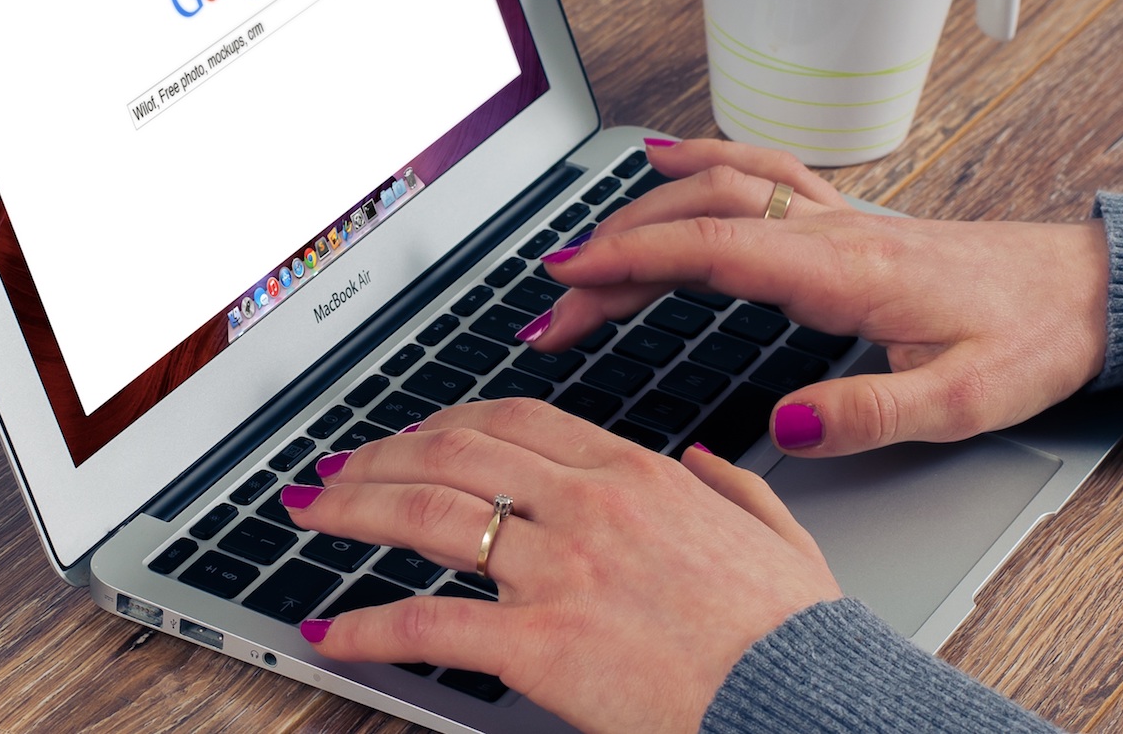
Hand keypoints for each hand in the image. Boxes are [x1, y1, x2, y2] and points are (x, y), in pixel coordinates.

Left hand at [285, 401, 839, 733]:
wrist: (809, 701)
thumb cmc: (795, 637)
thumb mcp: (780, 535)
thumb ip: (733, 488)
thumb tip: (697, 462)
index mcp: (638, 475)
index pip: (516, 421)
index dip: (447, 422)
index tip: (413, 435)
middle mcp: (589, 506)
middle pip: (454, 451)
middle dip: (381, 454)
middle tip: (337, 469)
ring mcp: (560, 571)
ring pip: (427, 514)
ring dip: (354, 507)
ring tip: (313, 513)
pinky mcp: (540, 644)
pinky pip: (428, 625)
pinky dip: (366, 627)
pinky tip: (331, 632)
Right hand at [530, 139, 1108, 455]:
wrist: (1092, 291)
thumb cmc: (1035, 340)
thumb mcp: (967, 401)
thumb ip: (872, 414)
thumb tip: (785, 425)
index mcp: (847, 271)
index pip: (714, 250)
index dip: (632, 260)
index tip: (569, 279)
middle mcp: (832, 231)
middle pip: (696, 217)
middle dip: (612, 253)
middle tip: (553, 303)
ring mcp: (836, 218)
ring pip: (719, 187)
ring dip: (642, 212)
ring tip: (579, 250)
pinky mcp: (846, 221)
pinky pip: (758, 171)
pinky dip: (699, 160)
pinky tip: (664, 160)